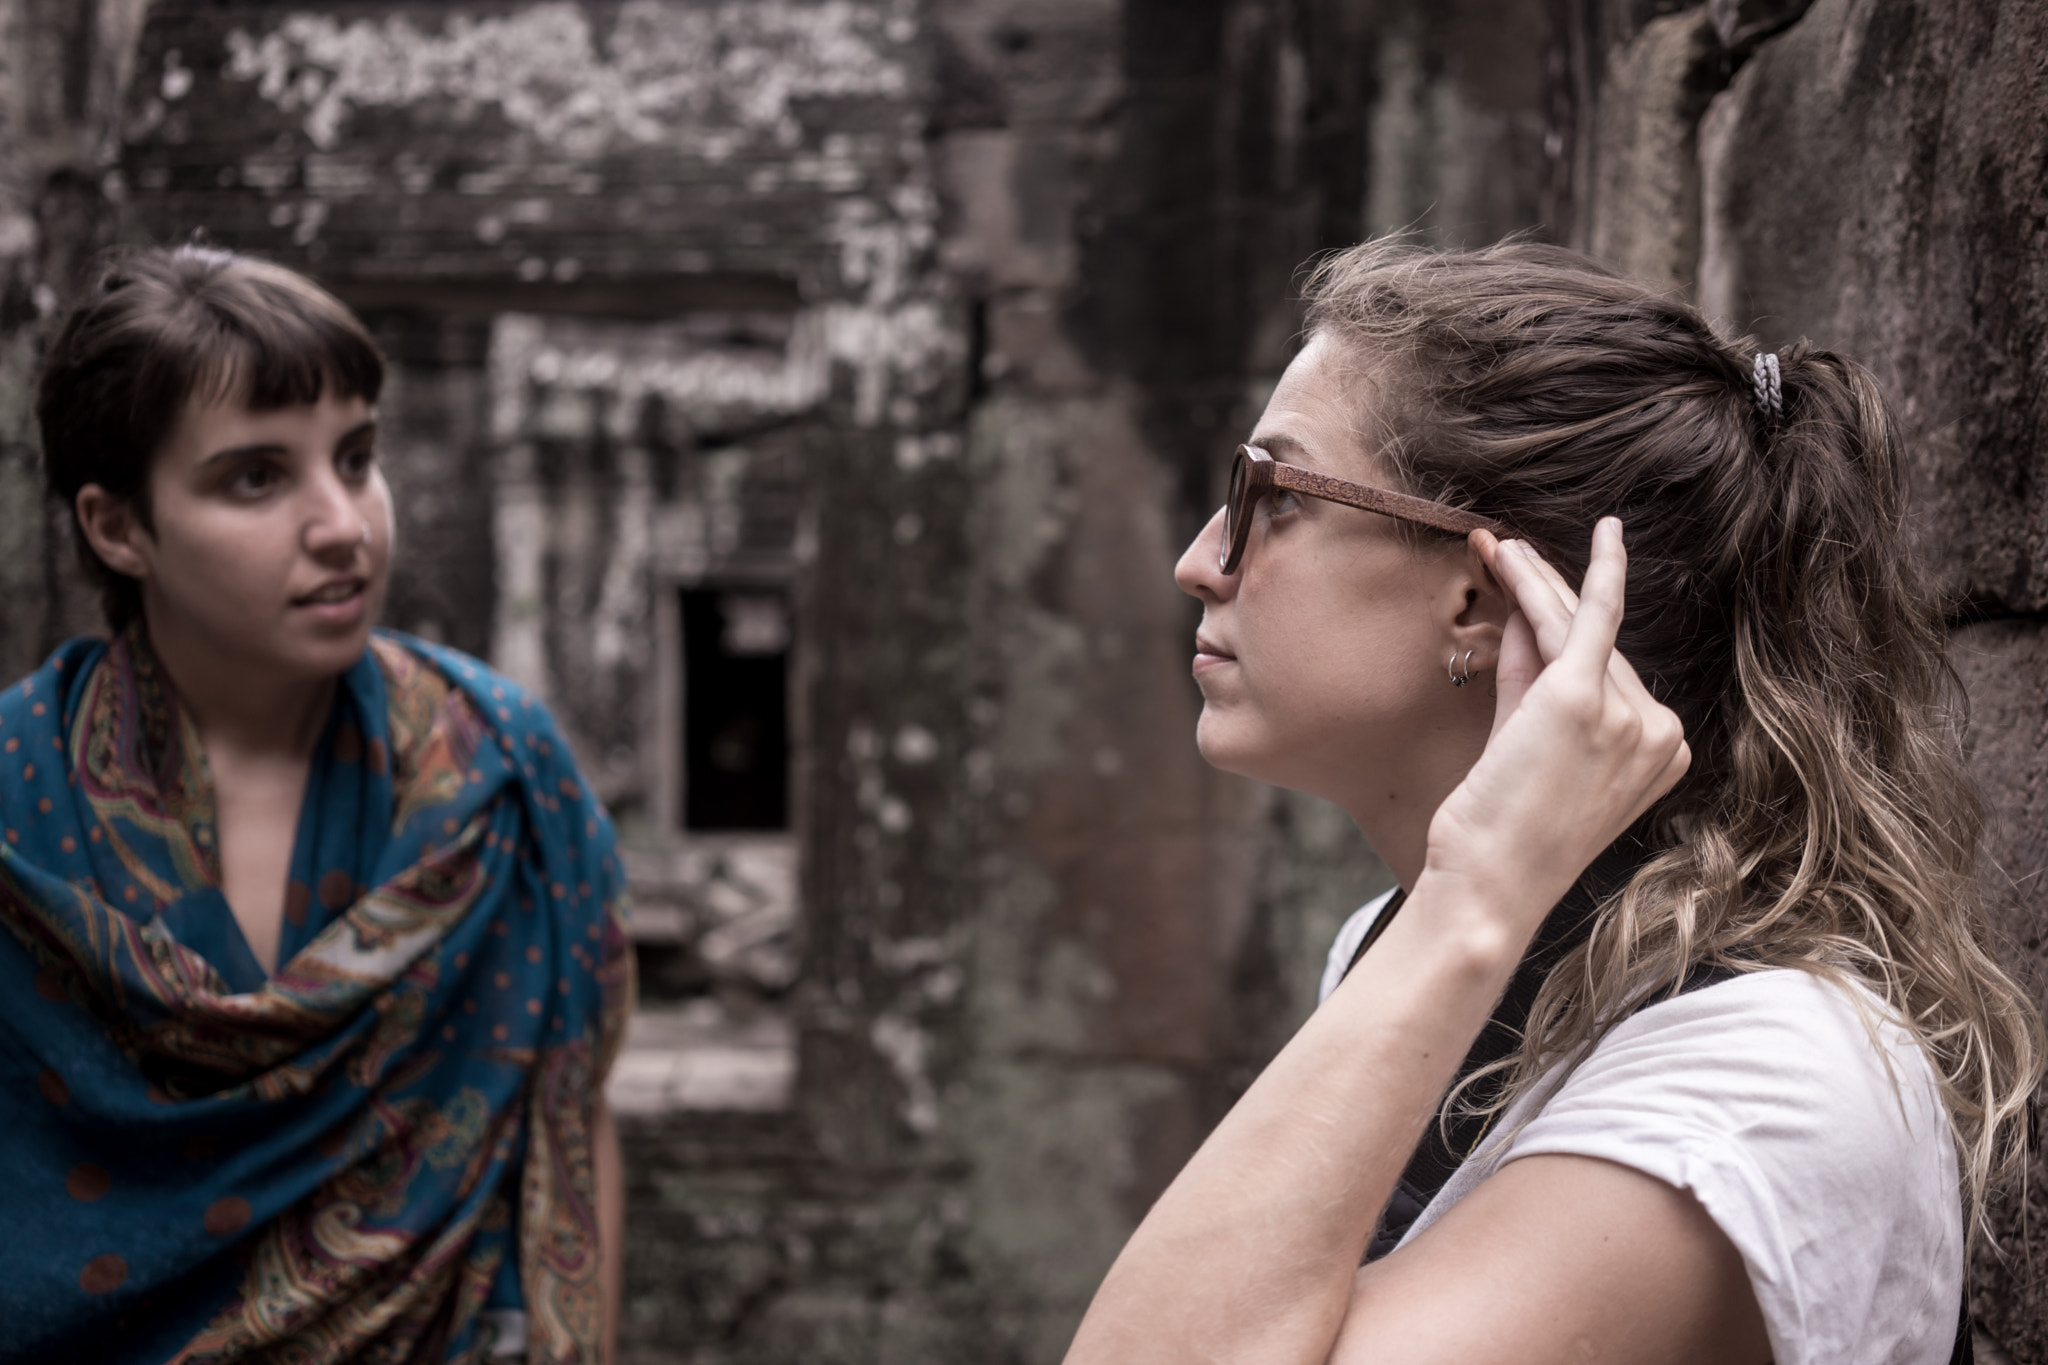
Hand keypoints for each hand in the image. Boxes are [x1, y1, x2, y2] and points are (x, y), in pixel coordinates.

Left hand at [1422, 519, 1689, 927]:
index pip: (1610, 670)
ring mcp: (1631, 717)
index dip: (1564, 623)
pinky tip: (1601, 533)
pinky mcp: (1587, 701)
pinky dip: (1592, 571)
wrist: (1490, 885)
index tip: (1531, 583)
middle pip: (1599, 645)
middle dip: (1548, 595)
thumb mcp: (1526, 744)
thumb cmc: (1501, 831)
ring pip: (1580, 629)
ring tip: (1500, 547)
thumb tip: (1527, 613)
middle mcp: (1659, 734)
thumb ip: (1532, 679)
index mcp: (1660, 753)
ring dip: (1539, 583)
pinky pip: (1588, 619)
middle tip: (1505, 551)